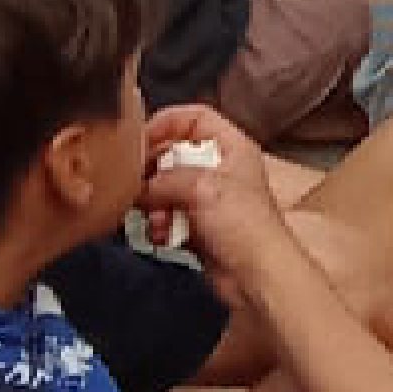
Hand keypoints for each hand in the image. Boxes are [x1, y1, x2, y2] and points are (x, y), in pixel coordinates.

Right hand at [142, 105, 288, 259]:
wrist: (254, 274)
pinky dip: (160, 226)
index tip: (138, 141)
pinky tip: (164, 237)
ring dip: (154, 206)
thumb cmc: (243, 225)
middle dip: (153, 173)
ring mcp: (208, 198)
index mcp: (232, 147)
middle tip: (138, 187)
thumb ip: (165, 178)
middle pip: (174, 155)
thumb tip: (139, 185)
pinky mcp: (197, 225)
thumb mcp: (203, 187)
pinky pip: (166, 217)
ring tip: (158, 219)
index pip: (196, 117)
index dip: (166, 123)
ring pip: (165, 189)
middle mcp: (220, 169)